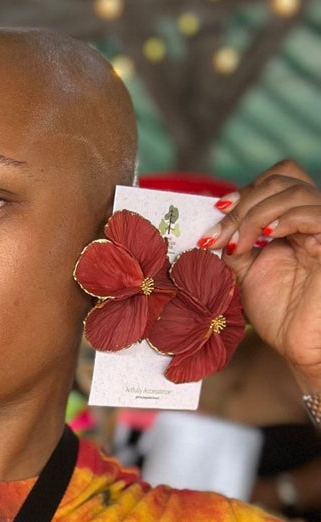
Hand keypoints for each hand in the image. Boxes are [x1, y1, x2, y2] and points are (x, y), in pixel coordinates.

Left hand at [203, 161, 320, 386]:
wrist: (299, 344)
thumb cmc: (279, 312)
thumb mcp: (244, 271)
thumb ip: (233, 244)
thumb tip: (210, 227)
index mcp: (292, 222)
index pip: (274, 181)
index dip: (243, 192)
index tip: (215, 217)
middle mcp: (312, 219)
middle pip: (282, 178)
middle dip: (243, 202)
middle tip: (218, 235)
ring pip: (294, 192)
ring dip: (255, 214)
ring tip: (237, 244)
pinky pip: (313, 215)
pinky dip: (282, 220)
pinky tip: (263, 239)